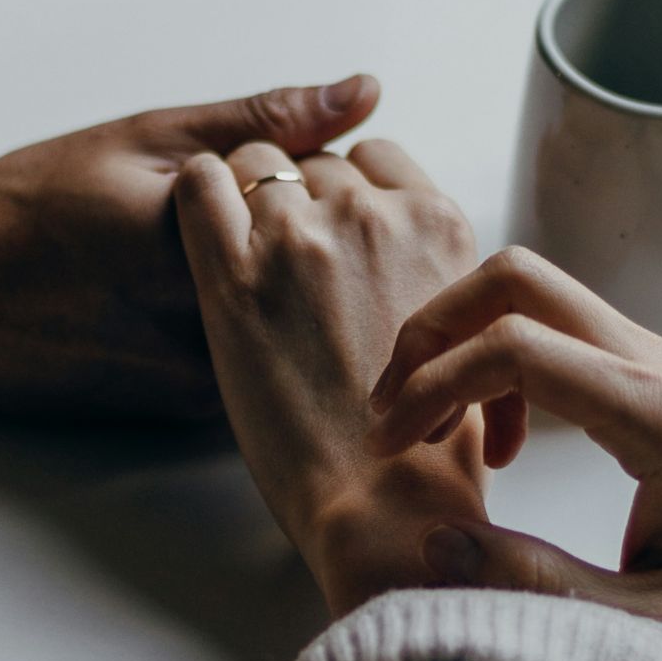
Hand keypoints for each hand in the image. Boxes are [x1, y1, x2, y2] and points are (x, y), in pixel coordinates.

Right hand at [0, 76, 380, 415]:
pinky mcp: (193, 413)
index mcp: (206, 248)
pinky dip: (260, 330)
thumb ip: (263, 121)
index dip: (316, 178)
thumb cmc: (33, 206)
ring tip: (196, 259)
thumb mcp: (146, 139)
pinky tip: (190, 300)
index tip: (269, 166)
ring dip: (293, 291)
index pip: (331, 208)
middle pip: (326, 276)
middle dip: (314, 238)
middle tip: (244, 210)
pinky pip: (263, 363)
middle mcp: (213, 329)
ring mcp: (206, 381)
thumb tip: (364, 91)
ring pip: (299, 327)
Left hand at [172, 139, 485, 614]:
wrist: (383, 503)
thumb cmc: (429, 443)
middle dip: (297, 198)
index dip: (347, 188)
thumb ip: (435, 273)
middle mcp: (373, 216)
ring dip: (245, 198)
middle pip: (315, 161)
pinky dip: (197, 194)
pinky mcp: (234, 274)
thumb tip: (409, 259)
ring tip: (242, 258)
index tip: (332, 228)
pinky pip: (200, 182)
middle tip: (284, 261)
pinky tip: (200, 233)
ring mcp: (302, 238)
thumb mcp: (465, 331)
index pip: (377, 157)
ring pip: (256, 162)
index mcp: (438, 225)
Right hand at [366, 247, 661, 660]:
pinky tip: (502, 446)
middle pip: (519, 278)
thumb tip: (435, 546)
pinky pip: (560, 332)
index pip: (516, 346)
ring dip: (465, 344)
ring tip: (435, 433)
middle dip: (434, 330)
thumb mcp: (654, 628)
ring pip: (535, 294)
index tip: (393, 446)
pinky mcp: (658, 377)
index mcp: (661, 418)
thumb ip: (539, 586)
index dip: (433, 384)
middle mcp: (661, 367)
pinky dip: (504, 364)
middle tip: (395, 415)